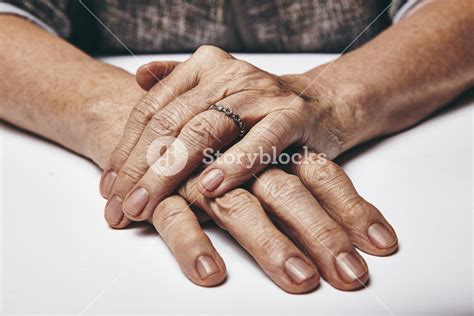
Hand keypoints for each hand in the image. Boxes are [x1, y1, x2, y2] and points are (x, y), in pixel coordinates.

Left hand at [100, 45, 352, 222]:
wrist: (317, 104)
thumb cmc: (257, 109)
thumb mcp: (215, 92)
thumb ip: (176, 84)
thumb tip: (137, 78)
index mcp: (203, 67)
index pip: (152, 110)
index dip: (126, 150)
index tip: (109, 189)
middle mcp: (228, 74)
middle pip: (172, 123)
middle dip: (141, 169)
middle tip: (121, 207)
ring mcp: (260, 93)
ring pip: (206, 130)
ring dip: (173, 171)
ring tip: (147, 204)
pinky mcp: (292, 116)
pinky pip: (259, 140)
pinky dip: (234, 164)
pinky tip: (209, 188)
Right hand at [144, 152, 397, 292]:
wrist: (167, 114)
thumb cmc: (223, 137)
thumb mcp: (263, 148)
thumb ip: (306, 175)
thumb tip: (366, 226)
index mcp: (272, 144)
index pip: (319, 174)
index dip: (352, 208)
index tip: (382, 244)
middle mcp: (243, 158)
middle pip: (288, 193)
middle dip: (321, 233)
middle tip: (350, 274)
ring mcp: (203, 173)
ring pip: (239, 209)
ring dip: (271, 245)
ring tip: (301, 280)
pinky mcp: (168, 191)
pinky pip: (176, 219)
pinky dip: (193, 245)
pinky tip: (211, 273)